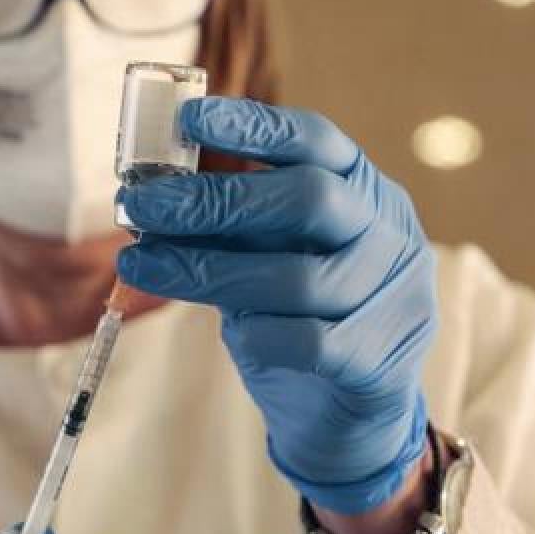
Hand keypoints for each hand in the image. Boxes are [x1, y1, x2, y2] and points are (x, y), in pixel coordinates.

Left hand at [116, 96, 435, 515]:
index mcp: (365, 191)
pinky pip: (305, 341)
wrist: (346, 415)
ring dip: (205, 270)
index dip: (255, 126)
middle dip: (215, 199)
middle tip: (140, 204)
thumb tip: (151, 197)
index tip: (189, 118)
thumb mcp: (267, 256)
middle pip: (307, 199)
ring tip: (140, 266)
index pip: (317, 141)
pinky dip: (254, 333)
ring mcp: (394, 297)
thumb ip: (230, 224)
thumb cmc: (298, 317)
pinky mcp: (378, 360)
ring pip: (296, 277)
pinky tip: (226, 331)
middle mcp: (389, 234)